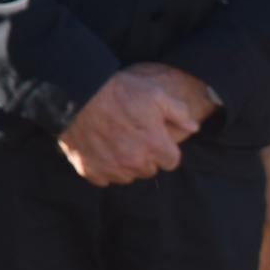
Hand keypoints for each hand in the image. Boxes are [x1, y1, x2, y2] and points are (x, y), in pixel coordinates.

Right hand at [57, 66, 202, 185]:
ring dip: (124, 164)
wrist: (76, 95)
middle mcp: (135, 162)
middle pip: (148, 169)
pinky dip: (102, 168)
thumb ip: (179, 112)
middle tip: (131, 136)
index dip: (164, 148)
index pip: (171, 161)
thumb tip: (193, 127)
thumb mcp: (155, 93)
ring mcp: (112, 169)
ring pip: (126, 176)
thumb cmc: (117, 91)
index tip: (154, 137)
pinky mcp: (90, 171)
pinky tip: (99, 150)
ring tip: (114, 143)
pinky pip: (103, 178)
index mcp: (155, 145)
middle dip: (144, 156)